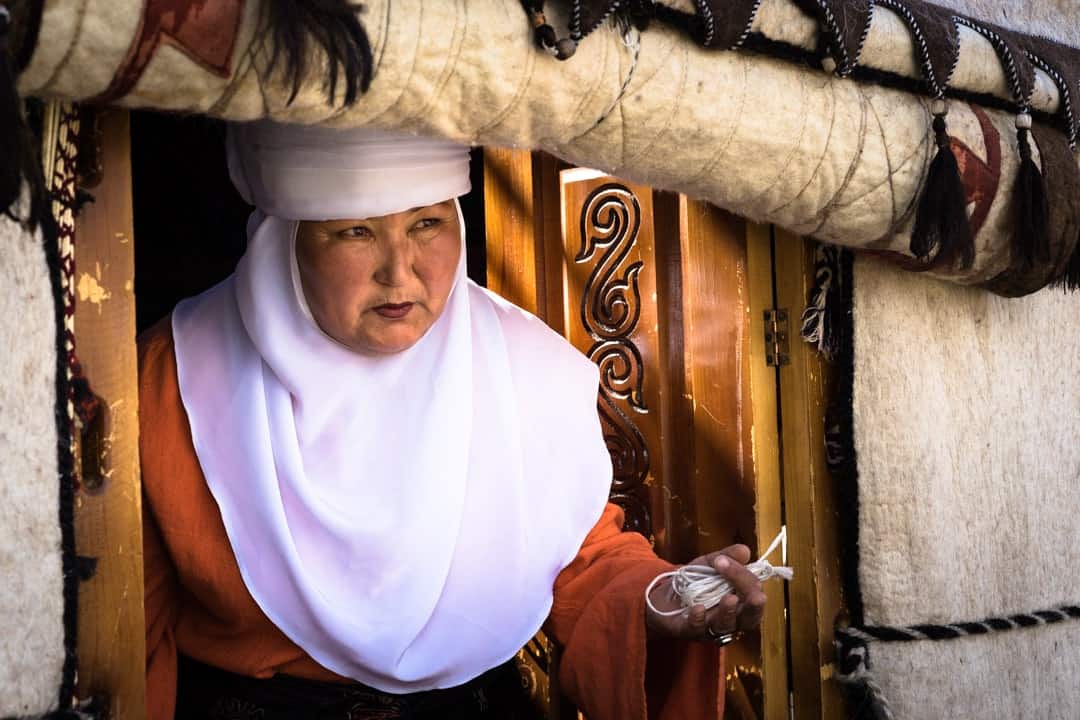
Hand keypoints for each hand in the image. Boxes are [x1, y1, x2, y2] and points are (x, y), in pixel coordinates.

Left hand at [645, 544, 766, 641]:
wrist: (662, 596)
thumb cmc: (693, 582)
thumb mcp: (710, 564)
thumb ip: (727, 557)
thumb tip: (745, 550)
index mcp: (740, 602)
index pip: (753, 593)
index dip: (745, 578)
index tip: (724, 560)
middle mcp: (730, 619)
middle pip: (748, 617)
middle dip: (753, 606)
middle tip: (755, 595)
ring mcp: (711, 628)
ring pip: (726, 625)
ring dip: (728, 612)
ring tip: (729, 598)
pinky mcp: (689, 631)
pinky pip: (697, 628)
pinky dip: (699, 618)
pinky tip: (698, 608)